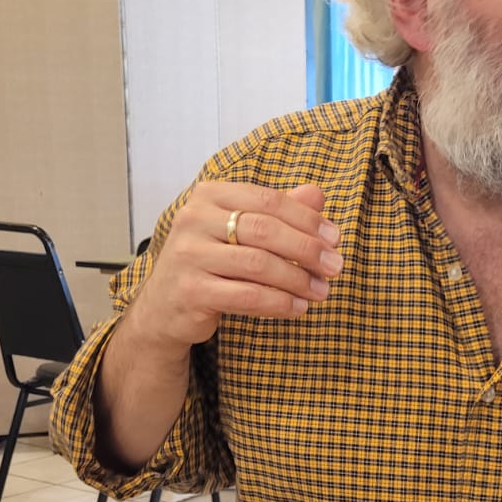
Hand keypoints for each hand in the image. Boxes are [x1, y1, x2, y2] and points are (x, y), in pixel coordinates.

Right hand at [129, 180, 341, 350]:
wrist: (165, 307)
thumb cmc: (211, 263)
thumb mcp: (241, 231)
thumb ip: (277, 212)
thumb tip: (318, 194)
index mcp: (209, 195)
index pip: (267, 200)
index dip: (307, 219)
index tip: (335, 238)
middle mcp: (193, 219)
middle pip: (264, 230)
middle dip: (307, 249)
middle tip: (336, 266)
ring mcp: (189, 255)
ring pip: (257, 264)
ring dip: (297, 279)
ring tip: (322, 291)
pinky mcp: (190, 291)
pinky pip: (245, 296)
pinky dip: (278, 303)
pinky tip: (298, 307)